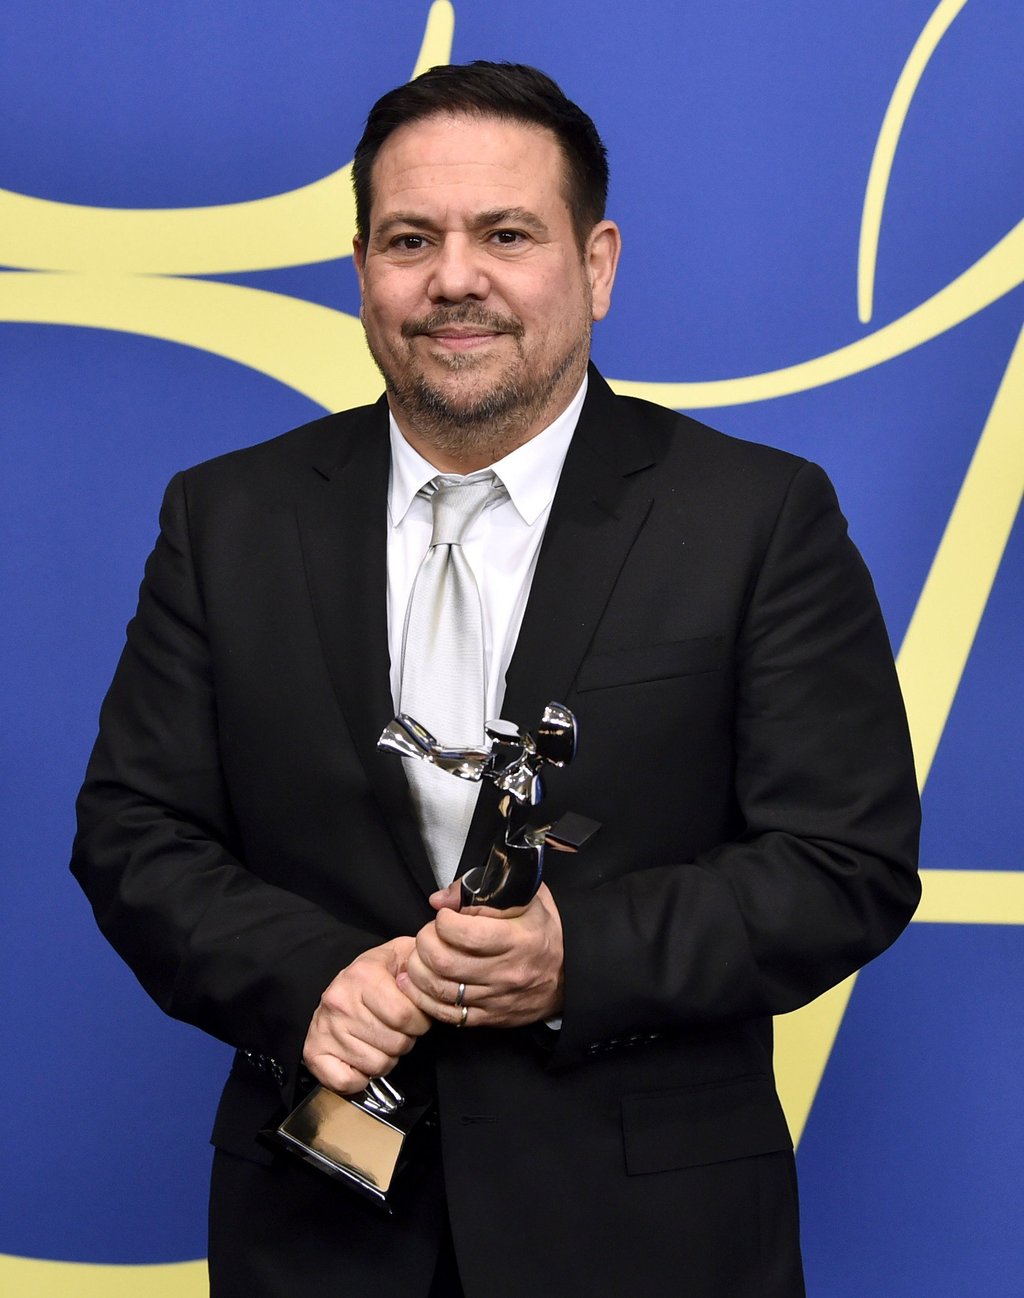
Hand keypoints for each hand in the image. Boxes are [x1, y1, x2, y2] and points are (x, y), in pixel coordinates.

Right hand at [303, 937, 431, 1093]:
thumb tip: (431, 985)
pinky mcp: (314, 1052)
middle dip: (405, 1040)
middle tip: (395, 1028)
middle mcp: (340, 1001)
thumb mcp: (402, 955)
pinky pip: (346, 1082)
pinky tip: (362, 1059)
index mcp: (363, 975)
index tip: (415, 1017)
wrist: (342, 983)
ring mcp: (325, 1028)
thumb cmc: (377, 974)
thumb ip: (421, 967)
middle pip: (395, 1043)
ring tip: (379, 1039)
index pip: (406, 1016)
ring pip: (377, 1065)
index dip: (420, 1022)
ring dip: (386, 1058)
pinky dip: (360, 1078)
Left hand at [399, 883, 564, 1028]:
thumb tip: (441, 899)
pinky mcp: (490, 1018)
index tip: (444, 915)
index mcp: (518, 939)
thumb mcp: (526, 897)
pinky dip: (424, 998)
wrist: (570, 974)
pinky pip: (447, 1014)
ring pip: (440, 989)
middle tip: (428, 934)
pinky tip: (417, 982)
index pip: (466, 933)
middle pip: (445, 962)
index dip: (444, 921)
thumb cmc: (543, 929)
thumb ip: (482, 891)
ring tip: (420, 955)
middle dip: (425, 943)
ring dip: (419, 969)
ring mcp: (497, 999)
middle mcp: (507, 972)